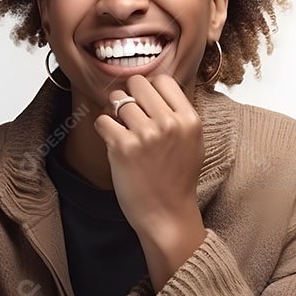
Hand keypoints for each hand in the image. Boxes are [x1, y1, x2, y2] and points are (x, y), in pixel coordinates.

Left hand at [93, 73, 204, 237]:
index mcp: (189, 119)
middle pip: (137, 83)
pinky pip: (102, 120)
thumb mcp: (192, 142)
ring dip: (114, 113)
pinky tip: (112, 142)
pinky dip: (102, 129)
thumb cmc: (177, 180)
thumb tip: (154, 88)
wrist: (167, 215)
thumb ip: (178, 114)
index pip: (163, 80)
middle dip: (129, 96)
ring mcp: (145, 134)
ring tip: (121, 130)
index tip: (145, 103)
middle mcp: (168, 123)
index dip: (150, 89)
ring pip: (116, 100)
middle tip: (129, 115)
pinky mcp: (123, 147)